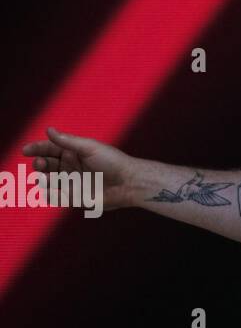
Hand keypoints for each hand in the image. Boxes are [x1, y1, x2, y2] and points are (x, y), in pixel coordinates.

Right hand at [20, 126, 136, 212]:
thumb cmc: (112, 162)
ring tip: (44, 177)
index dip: (37, 148)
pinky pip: (56, 197)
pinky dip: (50, 194)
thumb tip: (48, 130)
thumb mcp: (89, 148)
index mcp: (75, 152)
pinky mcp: (75, 197)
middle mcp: (72, 166)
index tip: (26, 150)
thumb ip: (68, 141)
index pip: (50, 149)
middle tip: (40, 163)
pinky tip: (51, 191)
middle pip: (47, 164)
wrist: (128, 183)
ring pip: (48, 181)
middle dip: (39, 163)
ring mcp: (72, 182)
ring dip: (42, 179)